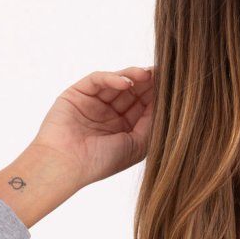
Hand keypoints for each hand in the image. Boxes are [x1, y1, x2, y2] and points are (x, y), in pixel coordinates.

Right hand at [28, 66, 155, 187]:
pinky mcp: (78, 92)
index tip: (173, 87)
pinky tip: (127, 83)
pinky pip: (98, 80)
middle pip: (133, 92)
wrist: (66, 165)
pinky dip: (113, 78)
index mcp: (123, 129)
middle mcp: (109, 114)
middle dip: (148, 83)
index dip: (157, 97)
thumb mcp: (136, 146)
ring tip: (149, 74)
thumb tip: (167, 104)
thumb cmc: (100, 162)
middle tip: (165, 73)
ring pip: (117, 82)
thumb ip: (152, 125)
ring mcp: (94, 102)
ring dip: (134, 77)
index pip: (143, 107)